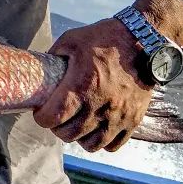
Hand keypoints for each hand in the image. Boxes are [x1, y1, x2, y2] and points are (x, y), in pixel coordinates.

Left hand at [33, 0, 182, 152]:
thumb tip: (39, 70)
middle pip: (69, 134)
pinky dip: (102, 141)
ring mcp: (119, 115)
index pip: (54, 117)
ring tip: (76, 124)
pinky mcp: (133, 120)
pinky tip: (96, 128)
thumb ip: (53, 57)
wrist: (143, 41)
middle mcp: (101, 105)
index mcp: (82, 85)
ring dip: (79, 137)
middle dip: (57, 128)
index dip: (42, 118)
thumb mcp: (71, 40)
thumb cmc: (104, 39)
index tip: (41, 112)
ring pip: (91, 144)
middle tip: (57, 118)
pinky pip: (114, 145)